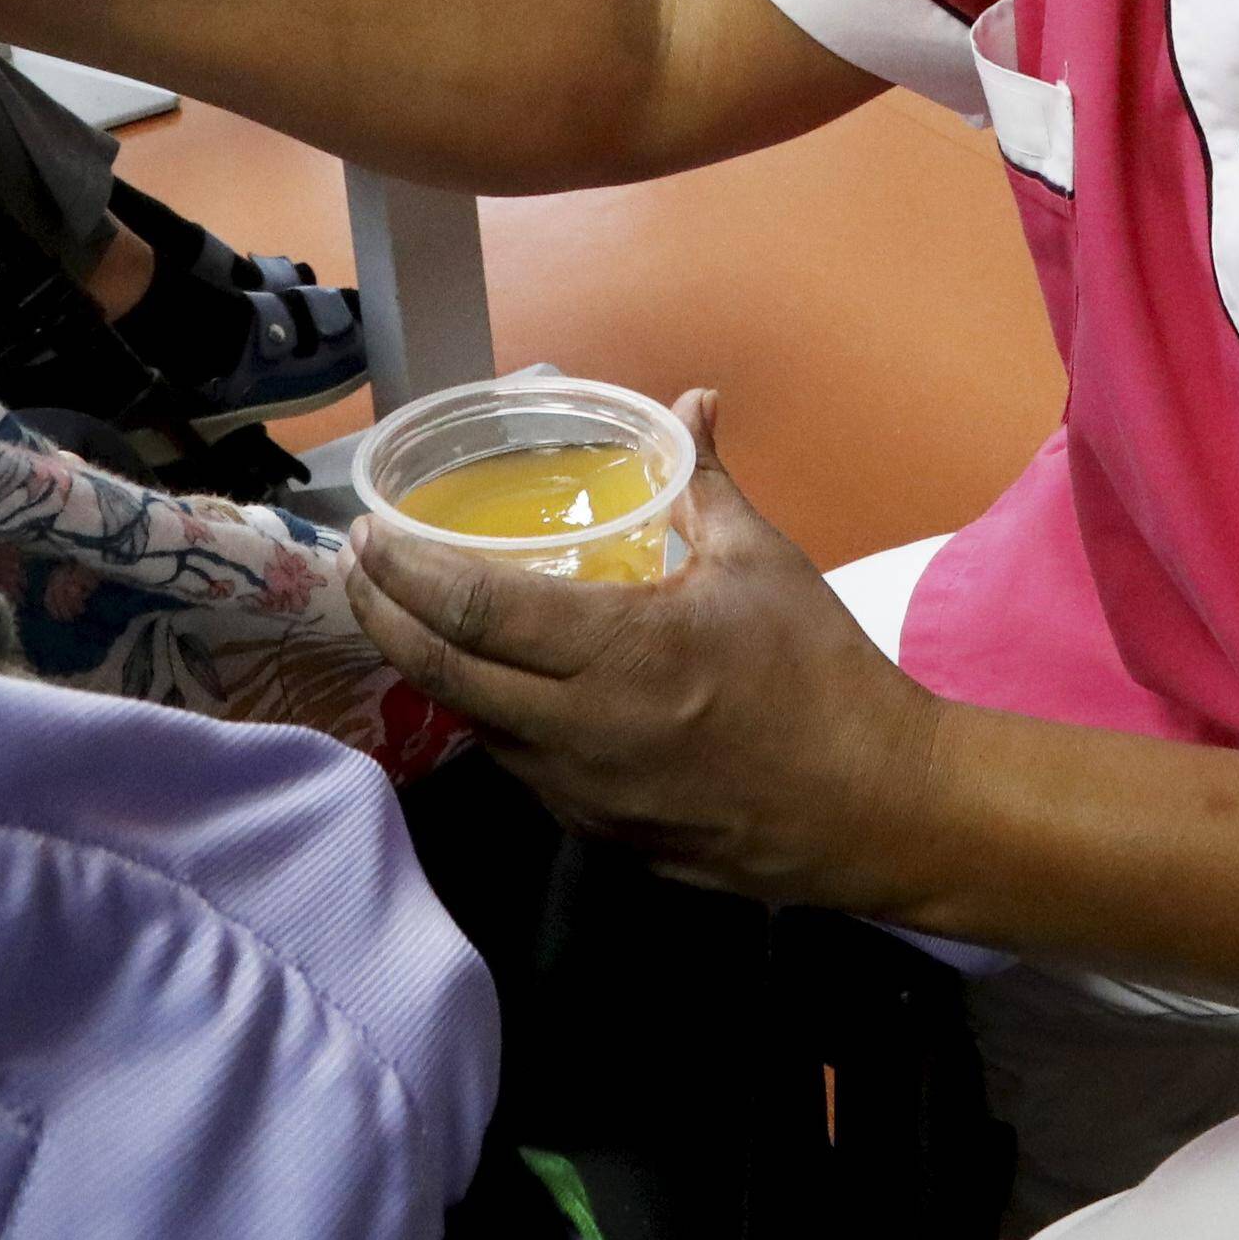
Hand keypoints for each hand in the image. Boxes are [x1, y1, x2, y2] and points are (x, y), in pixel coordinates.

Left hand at [344, 388, 948, 912]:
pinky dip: (495, 722)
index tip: (367, 534)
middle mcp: (583, 732)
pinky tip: (497, 686)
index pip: (474, 609)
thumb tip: (693, 401)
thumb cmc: (822, 674)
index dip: (404, 570)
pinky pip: (526, 772)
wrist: (878, 808)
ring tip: (411, 620)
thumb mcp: (763, 562)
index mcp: (620, 652)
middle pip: (445, 676)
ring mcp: (587, 797)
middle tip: (360, 572)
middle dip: (384, 619)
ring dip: (435, 673)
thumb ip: (706, 479)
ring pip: (478, 730)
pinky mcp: (603, 837)